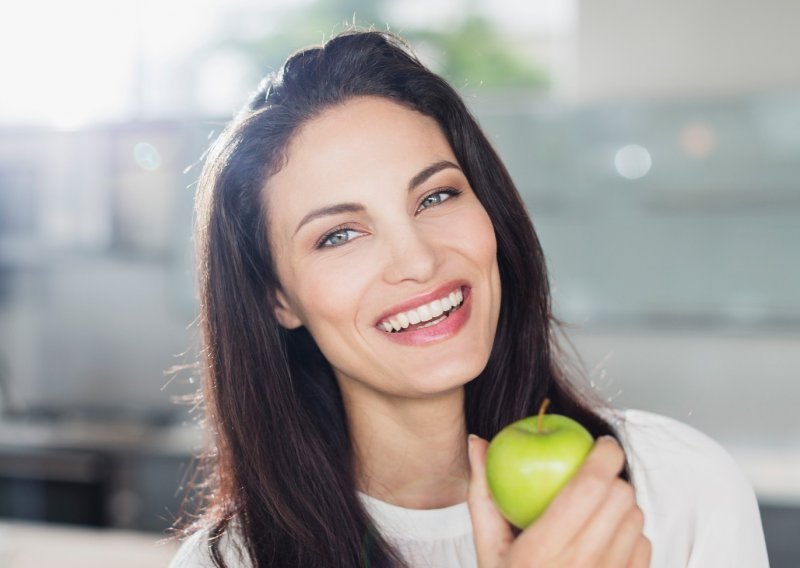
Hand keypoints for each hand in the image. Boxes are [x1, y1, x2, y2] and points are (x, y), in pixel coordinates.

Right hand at [467, 434, 650, 566]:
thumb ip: (483, 493)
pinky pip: (645, 545)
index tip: (600, 443)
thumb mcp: (488, 549)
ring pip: (636, 518)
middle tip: (596, 474)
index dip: (603, 456)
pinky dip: (630, 534)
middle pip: (620, 497)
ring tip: (598, 510)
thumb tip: (479, 442)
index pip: (588, 488)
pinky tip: (607, 539)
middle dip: (612, 477)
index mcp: (541, 552)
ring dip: (622, 505)